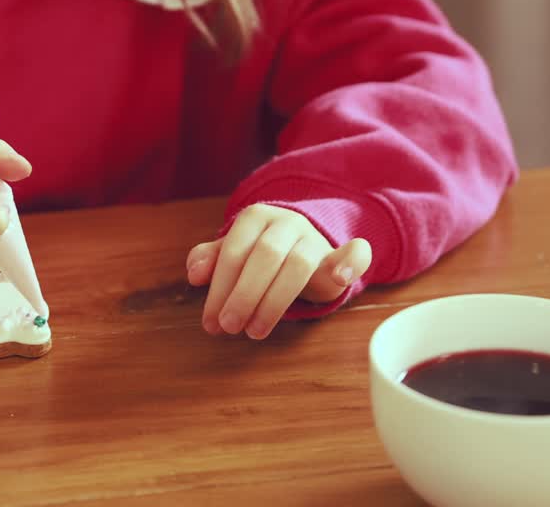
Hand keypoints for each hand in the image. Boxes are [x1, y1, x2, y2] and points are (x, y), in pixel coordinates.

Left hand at [187, 204, 371, 339]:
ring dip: (274, 301)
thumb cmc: (259, 255)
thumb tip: (194, 274)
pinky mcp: (340, 256)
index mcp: (255, 217)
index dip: (220, 288)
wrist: (301, 244)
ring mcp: (314, 238)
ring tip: (255, 331)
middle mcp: (286, 222)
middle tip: (229, 328)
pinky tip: (340, 278)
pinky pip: (355, 253)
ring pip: (298, 264)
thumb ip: (211, 259)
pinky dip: (351, 262)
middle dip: (243, 295)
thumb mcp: (233, 253)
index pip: (234, 252)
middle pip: (265, 256)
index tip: (212, 322)